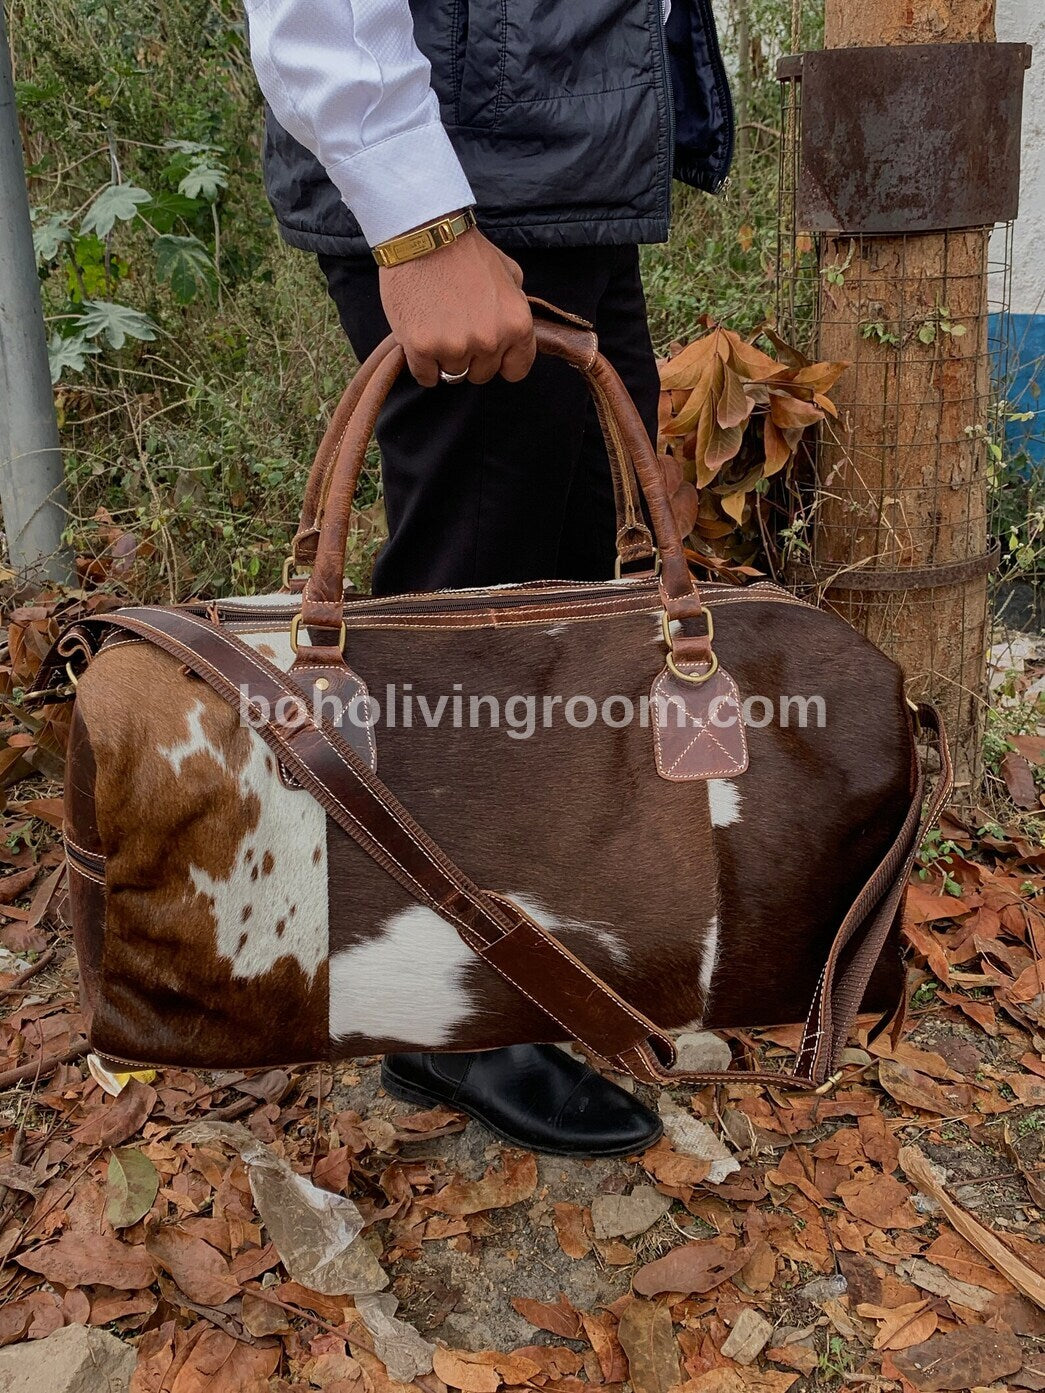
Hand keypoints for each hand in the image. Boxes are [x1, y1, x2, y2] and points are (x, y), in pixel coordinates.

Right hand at [379, 226, 535, 386]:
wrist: (424, 234)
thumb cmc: (466, 250)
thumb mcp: (509, 271)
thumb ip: (516, 304)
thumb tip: (516, 329)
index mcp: (516, 324)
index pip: (516, 370)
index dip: (501, 362)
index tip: (488, 351)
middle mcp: (490, 340)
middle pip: (481, 374)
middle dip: (471, 358)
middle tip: (456, 329)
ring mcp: (455, 347)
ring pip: (452, 374)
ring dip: (444, 358)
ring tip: (436, 327)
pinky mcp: (422, 348)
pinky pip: (425, 376)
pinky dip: (422, 363)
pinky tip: (420, 339)